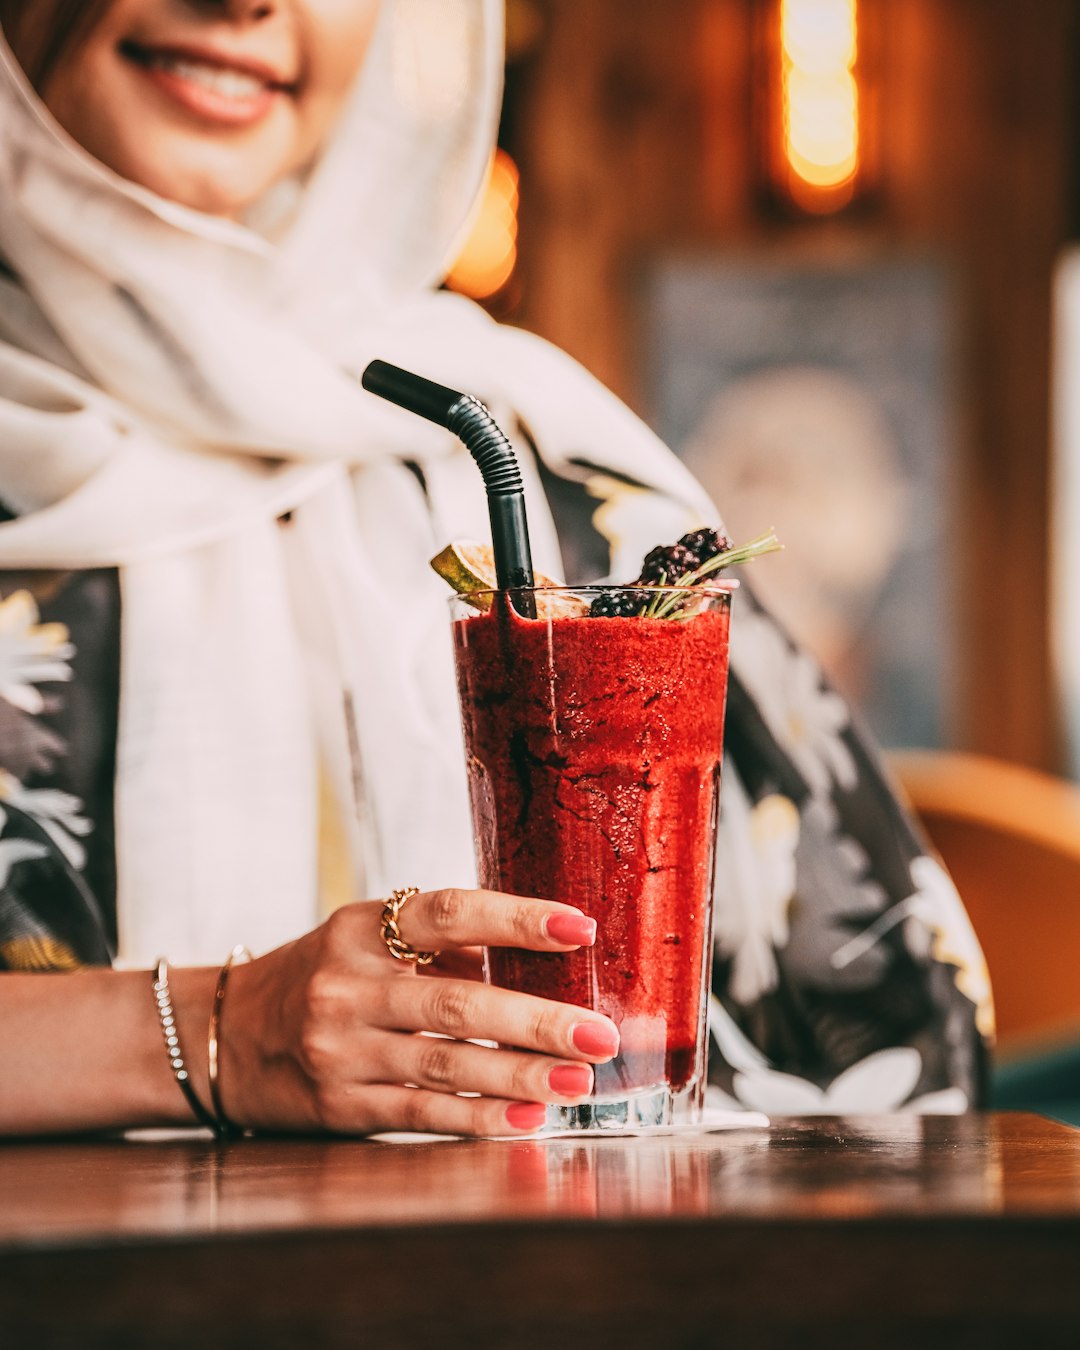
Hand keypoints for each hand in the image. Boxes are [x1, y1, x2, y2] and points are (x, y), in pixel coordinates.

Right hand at [218, 889, 618, 1136]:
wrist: (226, 1035)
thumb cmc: (322, 977)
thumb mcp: (365, 940)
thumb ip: (442, 946)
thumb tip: (543, 955)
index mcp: (361, 928)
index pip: (449, 913)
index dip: (516, 918)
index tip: (580, 928)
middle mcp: (347, 985)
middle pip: (456, 1001)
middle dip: (537, 1021)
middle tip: (599, 1036)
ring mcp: (339, 1048)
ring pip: (446, 1064)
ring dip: (521, 1077)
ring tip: (579, 1083)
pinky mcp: (339, 1105)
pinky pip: (421, 1112)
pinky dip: (479, 1117)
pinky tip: (526, 1119)